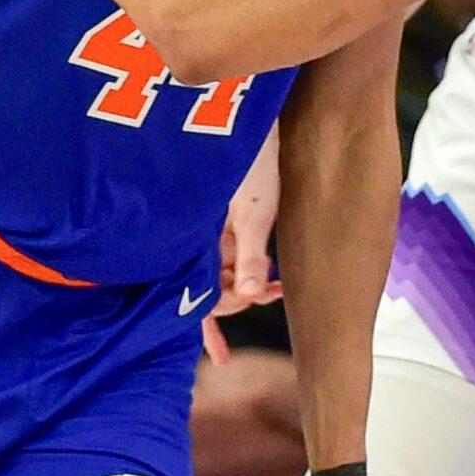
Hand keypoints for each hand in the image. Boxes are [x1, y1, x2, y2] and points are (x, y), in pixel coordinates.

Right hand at [216, 131, 282, 320]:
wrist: (249, 119)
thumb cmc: (250, 161)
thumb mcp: (254, 213)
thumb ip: (250, 257)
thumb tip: (249, 299)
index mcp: (197, 240)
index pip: (197, 297)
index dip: (210, 327)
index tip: (223, 356)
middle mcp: (198, 238)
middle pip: (208, 287)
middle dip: (236, 302)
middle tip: (273, 297)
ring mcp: (210, 228)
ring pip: (221, 271)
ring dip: (246, 286)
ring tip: (276, 289)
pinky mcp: (225, 216)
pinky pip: (230, 253)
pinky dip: (247, 267)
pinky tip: (267, 277)